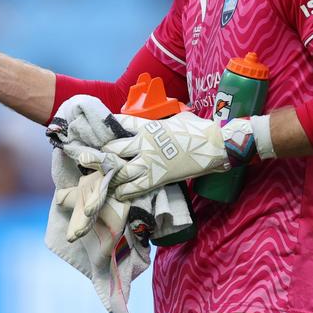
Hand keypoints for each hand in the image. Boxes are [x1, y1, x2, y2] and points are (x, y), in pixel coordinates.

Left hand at [105, 111, 240, 199]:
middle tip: (97, 160)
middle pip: (114, 149)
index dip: (109, 127)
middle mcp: (144, 143)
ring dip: (112, 176)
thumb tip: (160, 124)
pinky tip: (119, 193)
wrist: (215, 144)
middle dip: (104, 155)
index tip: (100, 131)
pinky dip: (125, 191)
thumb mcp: (176, 119)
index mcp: (148, 126)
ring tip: (106, 179)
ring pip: (121, 171)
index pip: (122, 123)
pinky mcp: (158, 178)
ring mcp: (150, 161)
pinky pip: (136, 187)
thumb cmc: (198, 129)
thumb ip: (162, 123)